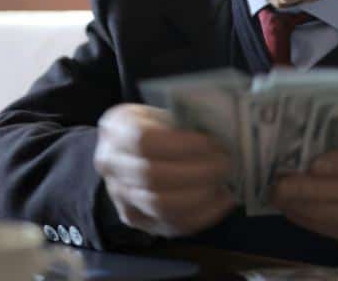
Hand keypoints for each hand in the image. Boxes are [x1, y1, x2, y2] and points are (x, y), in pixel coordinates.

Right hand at [93, 103, 235, 236]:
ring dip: (201, 196)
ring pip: (161, 206)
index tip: (212, 143)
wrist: (130, 151)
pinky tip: (222, 200)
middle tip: (226, 164)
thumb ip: (186, 122)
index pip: (144, 141)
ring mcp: (121, 196)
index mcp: (117, 129)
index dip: (182, 145)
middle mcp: (111, 164)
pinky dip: (202, 215)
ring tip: (225, 183)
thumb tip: (224, 134)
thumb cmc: (156, 126)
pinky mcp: (137, 219)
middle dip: (198, 172)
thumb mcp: (165, 112)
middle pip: (153, 177)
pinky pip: (171, 225)